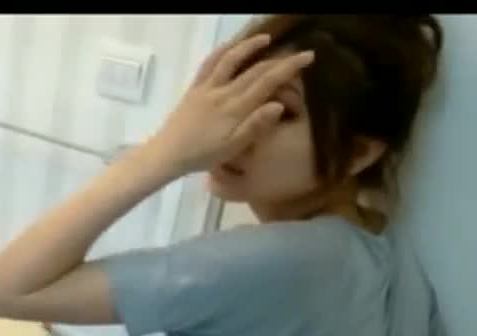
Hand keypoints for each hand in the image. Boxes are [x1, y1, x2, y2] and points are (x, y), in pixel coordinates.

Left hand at [147, 34, 314, 174]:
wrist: (168, 153)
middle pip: (254, 69)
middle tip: (298, 53)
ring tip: (266, 39)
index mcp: (236, 108)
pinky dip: (221, 51)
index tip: (308, 57)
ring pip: (230, 59)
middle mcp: (223, 92)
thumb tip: (279, 105)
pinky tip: (229, 46)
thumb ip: (255, 126)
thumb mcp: (233, 147)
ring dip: (249, 46)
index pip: (267, 81)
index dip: (289, 67)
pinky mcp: (194, 88)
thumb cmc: (203, 155)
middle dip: (279, 59)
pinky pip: (208, 64)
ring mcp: (207, 87)